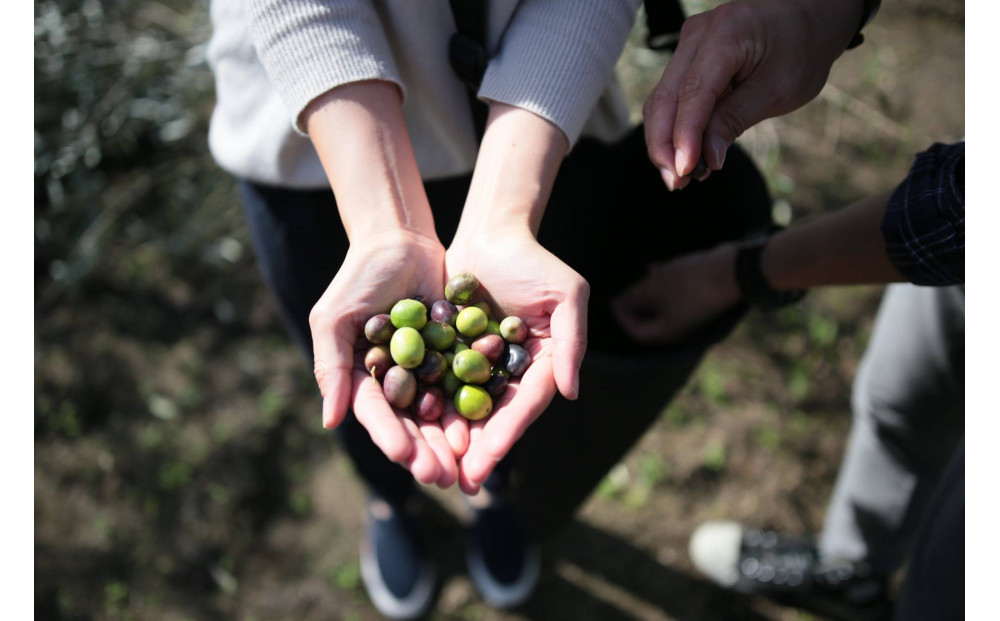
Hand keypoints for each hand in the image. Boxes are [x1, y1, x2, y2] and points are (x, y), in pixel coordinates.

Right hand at [309, 230, 468, 487]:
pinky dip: (471, 406)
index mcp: (360, 377)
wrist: (401, 240)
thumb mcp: (334, 319)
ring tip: (464, 464)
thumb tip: (329, 421)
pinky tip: (484, 426)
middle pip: (409, 423)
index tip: (405, 457)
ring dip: (449, 439)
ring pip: (438, 412)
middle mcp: (392, 380)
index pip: (376, 414)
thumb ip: (330, 367)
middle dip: (424, 451)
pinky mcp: (451, 356)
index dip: (390, 436)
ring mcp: (423, 370)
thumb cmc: (358, 276)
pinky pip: (462, 385)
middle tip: (440, 476)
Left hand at [446, 227, 588, 493]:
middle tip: (462, 481)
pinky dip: (429, 409)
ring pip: (466, 410)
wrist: (489, 232)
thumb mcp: (567, 294)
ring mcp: (481, 365)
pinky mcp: (451, 354)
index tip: (490, 456)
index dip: (509, 431)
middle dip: (479, 450)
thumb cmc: (534, 260)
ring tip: (437, 468)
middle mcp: (513, 372)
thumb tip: (570, 393)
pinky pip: (439, 385)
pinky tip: (413, 431)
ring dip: (453, 440)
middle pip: (496, 417)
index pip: (527, 403)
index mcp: (544, 364)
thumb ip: (572, 342)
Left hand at [612, 243, 740, 344]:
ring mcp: (692, 313)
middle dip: (635, 303)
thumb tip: (618, 303)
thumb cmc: (688, 283)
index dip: (622, 316)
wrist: (732, 270)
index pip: (636, 332)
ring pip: (663, 305)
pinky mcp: (700, 298)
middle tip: (626, 287)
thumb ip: (633, 298)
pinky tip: (656, 268)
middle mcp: (680, 328)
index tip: (615, 298)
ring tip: (641, 275)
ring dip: (650, 291)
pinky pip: (676, 294)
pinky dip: (664, 284)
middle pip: (649, 320)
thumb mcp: (653, 289)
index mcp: (667, 332)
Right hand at [644, 0, 861, 189]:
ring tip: (681, 176)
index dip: (684, 136)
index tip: (684, 171)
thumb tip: (706, 157)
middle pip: (665, 97)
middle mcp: (699, 33)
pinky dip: (675, 128)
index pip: (693, 92)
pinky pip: (671, 96)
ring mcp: (689, 43)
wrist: (809, 18)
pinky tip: (685, 155)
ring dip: (665, 141)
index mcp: (728, 32)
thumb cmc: (802, 49)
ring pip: (661, 100)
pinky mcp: (688, 57)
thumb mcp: (778, 90)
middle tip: (676, 183)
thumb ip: (736, 120)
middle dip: (664, 145)